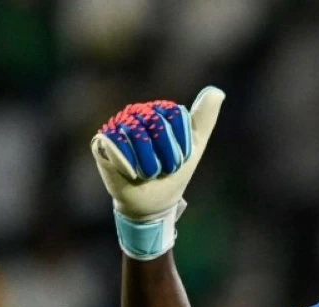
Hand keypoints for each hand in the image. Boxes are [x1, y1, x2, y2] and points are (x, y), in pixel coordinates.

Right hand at [91, 86, 224, 221]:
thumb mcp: (195, 146)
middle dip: (167, 154)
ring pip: (137, 134)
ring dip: (149, 162)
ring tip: (149, 172)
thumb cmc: (173, 173)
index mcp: (158, 111)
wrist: (154, 202)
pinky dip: (130, 164)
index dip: (182, 143)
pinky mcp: (101, 142)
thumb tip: (217, 91)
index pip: (175, 115)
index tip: (180, 158)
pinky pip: (117, 145)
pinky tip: (131, 172)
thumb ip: (204, 118)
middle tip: (163, 168)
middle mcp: (136, 113)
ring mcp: (117, 126)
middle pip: (156, 123)